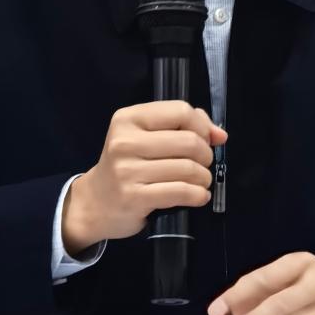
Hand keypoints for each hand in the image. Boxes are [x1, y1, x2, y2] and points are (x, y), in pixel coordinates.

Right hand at [61, 101, 226, 253]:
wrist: (94, 203)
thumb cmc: (127, 165)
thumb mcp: (145, 136)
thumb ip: (182, 126)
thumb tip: (219, 134)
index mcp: (128, 118)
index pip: (180, 111)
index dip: (202, 126)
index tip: (205, 139)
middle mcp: (124, 141)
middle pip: (188, 141)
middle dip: (205, 154)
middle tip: (202, 164)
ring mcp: (127, 170)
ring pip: (188, 168)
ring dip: (204, 177)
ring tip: (200, 181)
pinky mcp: (134, 197)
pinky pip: (180, 192)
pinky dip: (198, 195)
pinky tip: (198, 195)